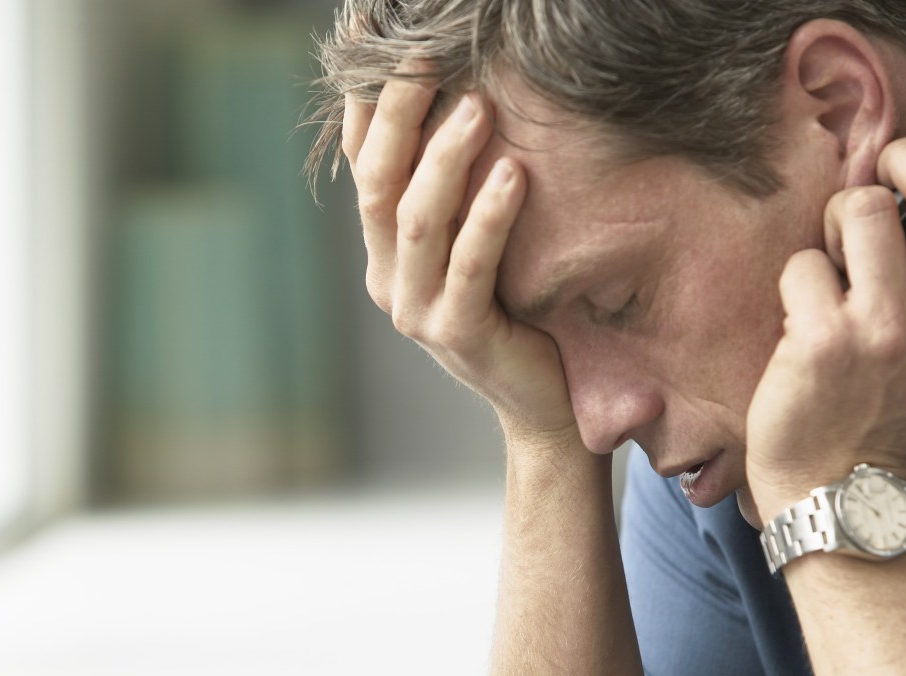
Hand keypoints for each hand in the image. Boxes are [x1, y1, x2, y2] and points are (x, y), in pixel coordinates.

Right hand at [342, 70, 579, 446]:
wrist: (543, 405)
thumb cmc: (520, 313)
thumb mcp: (478, 244)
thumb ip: (460, 193)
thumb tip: (471, 99)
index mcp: (384, 252)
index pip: (363, 164)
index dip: (367, 103)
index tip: (374, 40)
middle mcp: (387, 279)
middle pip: (378, 183)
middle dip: (400, 115)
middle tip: (427, 57)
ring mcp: (417, 311)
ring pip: (417, 220)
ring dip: (445, 158)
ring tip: (480, 105)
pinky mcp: (459, 335)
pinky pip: (469, 267)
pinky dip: (489, 218)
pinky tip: (514, 174)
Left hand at [745, 70, 905, 520]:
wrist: (844, 494)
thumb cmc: (902, 422)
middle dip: (902, 160)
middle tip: (882, 171)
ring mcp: (884, 332)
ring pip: (860, 212)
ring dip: (838, 220)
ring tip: (835, 260)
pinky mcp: (823, 341)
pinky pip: (805, 263)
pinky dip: (798, 279)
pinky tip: (803, 316)